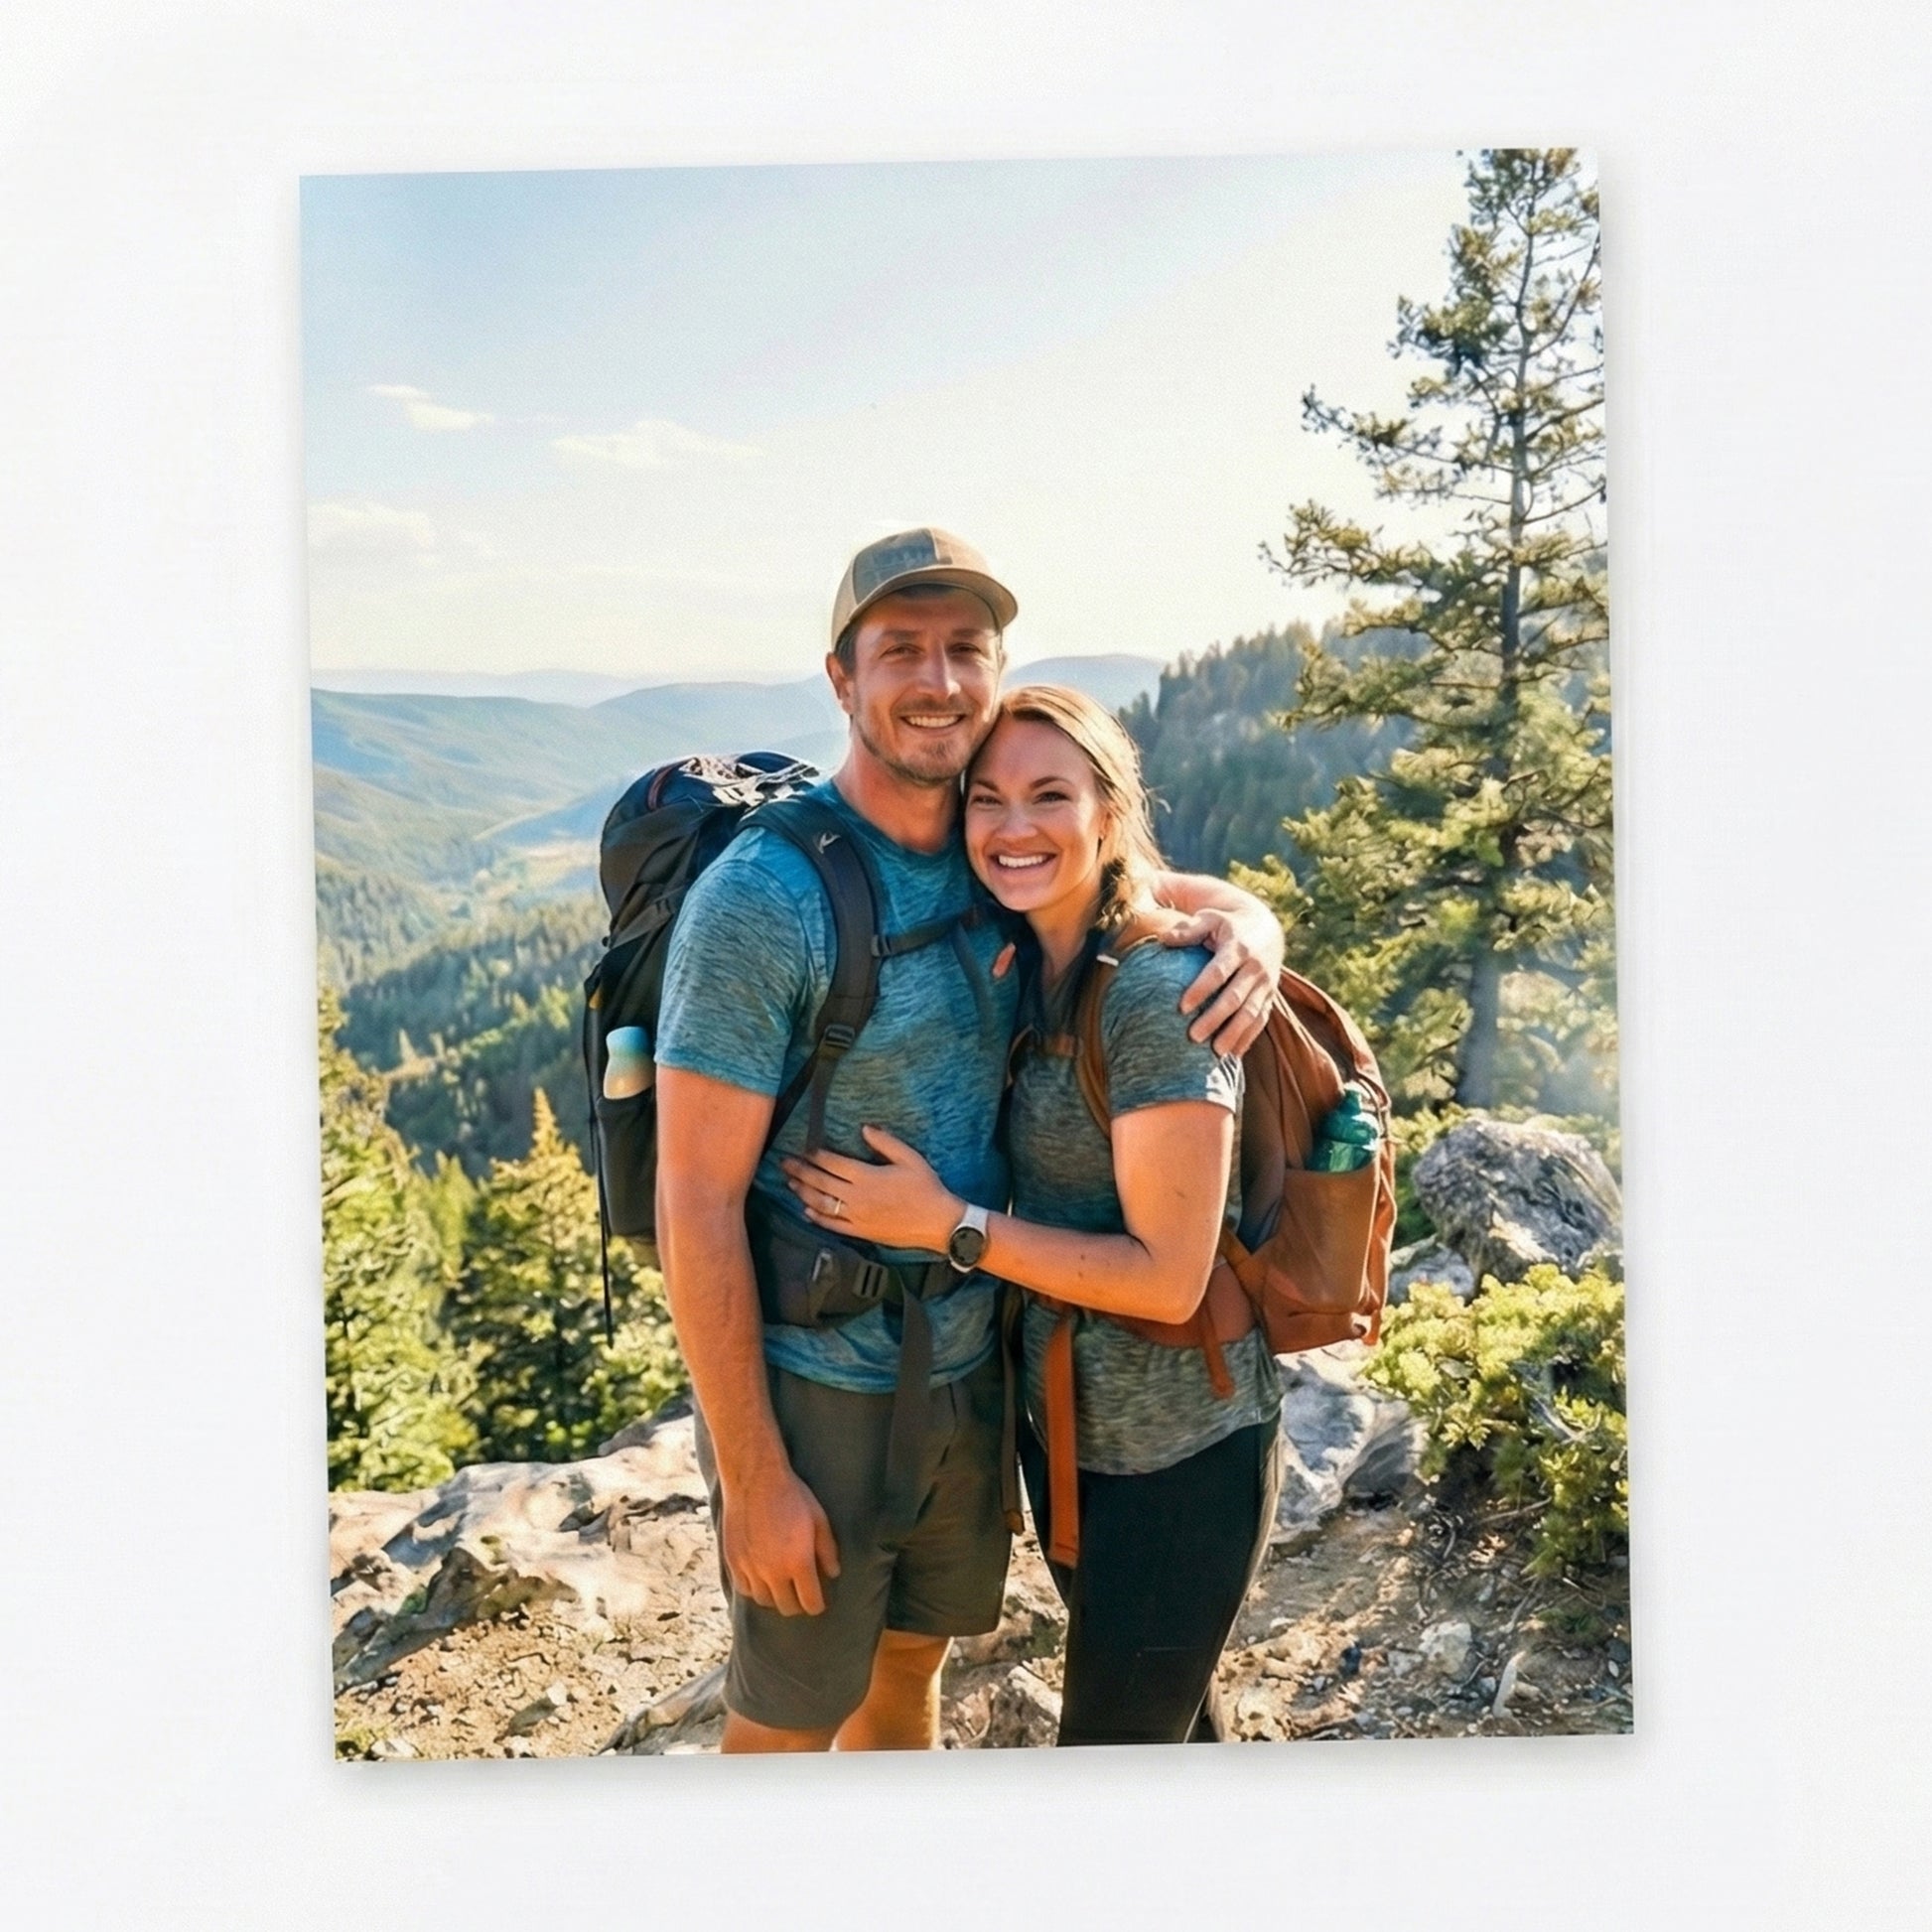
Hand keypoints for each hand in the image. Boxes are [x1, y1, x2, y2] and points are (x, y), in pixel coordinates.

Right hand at [721, 1463, 840, 1615]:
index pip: (810, 1602)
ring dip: (776, 1597)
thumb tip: (833, 1573)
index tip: (819, 1601)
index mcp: (798, 1562)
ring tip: (782, 1587)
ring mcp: (750, 1568)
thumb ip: (827, 1550)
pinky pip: (745, 1589)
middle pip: (787, 1607)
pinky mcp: (733, 1561)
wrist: (754, 1478)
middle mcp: (773, 1571)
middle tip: (802, 1594)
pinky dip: (755, 1589)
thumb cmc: (791, 1495)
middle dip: (798, 1604)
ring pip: (764, 1601)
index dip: (818, 1605)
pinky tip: (762, 1579)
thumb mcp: (818, 1519)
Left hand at [781, 1126, 960, 1252]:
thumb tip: (864, 1128)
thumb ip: (885, 1142)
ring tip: (791, 1184)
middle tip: (785, 1163)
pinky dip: (817, 1218)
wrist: (938, 1223)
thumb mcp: (910, 1158)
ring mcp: (858, 1216)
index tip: (805, 1149)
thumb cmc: (927, 1188)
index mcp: (868, 1176)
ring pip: (822, 1204)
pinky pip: (833, 1225)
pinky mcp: (861, 1231)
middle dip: (801, 1171)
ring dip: (804, 1193)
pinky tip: (806, 1211)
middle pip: (821, 1182)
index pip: (833, 1163)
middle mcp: (858, 1197)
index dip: (816, 1155)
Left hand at [1164, 903, 1283, 1055]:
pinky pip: (1262, 1020)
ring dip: (1234, 1034)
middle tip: (1193, 1037)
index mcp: (1238, 947)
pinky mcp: (1270, 995)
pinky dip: (1249, 1037)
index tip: (1181, 1008)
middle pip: (1235, 997)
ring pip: (1252, 1013)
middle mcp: (1255, 967)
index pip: (1218, 972)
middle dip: (1215, 1019)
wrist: (1267, 927)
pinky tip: (1234, 1055)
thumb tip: (1162, 938)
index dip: (1201, 990)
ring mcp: (1266, 983)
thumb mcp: (1210, 918)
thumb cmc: (1228, 924)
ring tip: (1215, 1053)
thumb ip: (1188, 929)